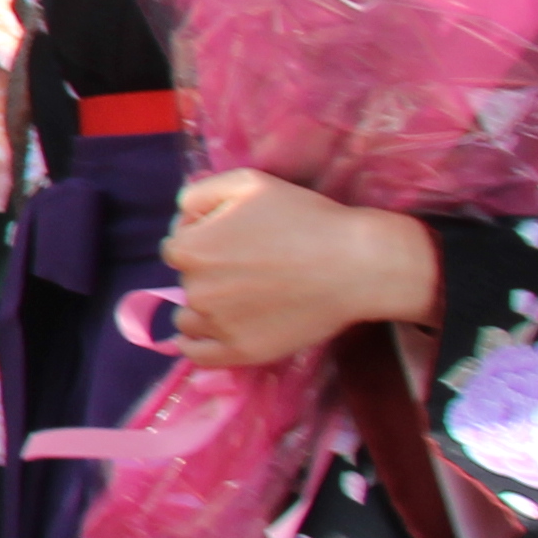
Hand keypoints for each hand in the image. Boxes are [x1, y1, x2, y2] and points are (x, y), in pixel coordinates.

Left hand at [164, 169, 440, 371]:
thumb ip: (198, 193)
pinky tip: (211, 334)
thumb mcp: (247, 182)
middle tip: (252, 266)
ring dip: (204, 308)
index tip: (237, 239)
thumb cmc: (306, 217)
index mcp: (189, 249)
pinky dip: (198, 345)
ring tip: (240, 299)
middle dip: (210, 271)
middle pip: (188, 280)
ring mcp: (218, 325)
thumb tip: (181, 217)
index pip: (179, 245)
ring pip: (190, 317)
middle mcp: (195, 290)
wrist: (358, 264)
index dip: (205, 239)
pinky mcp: (242, 352)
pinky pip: (199, 355)